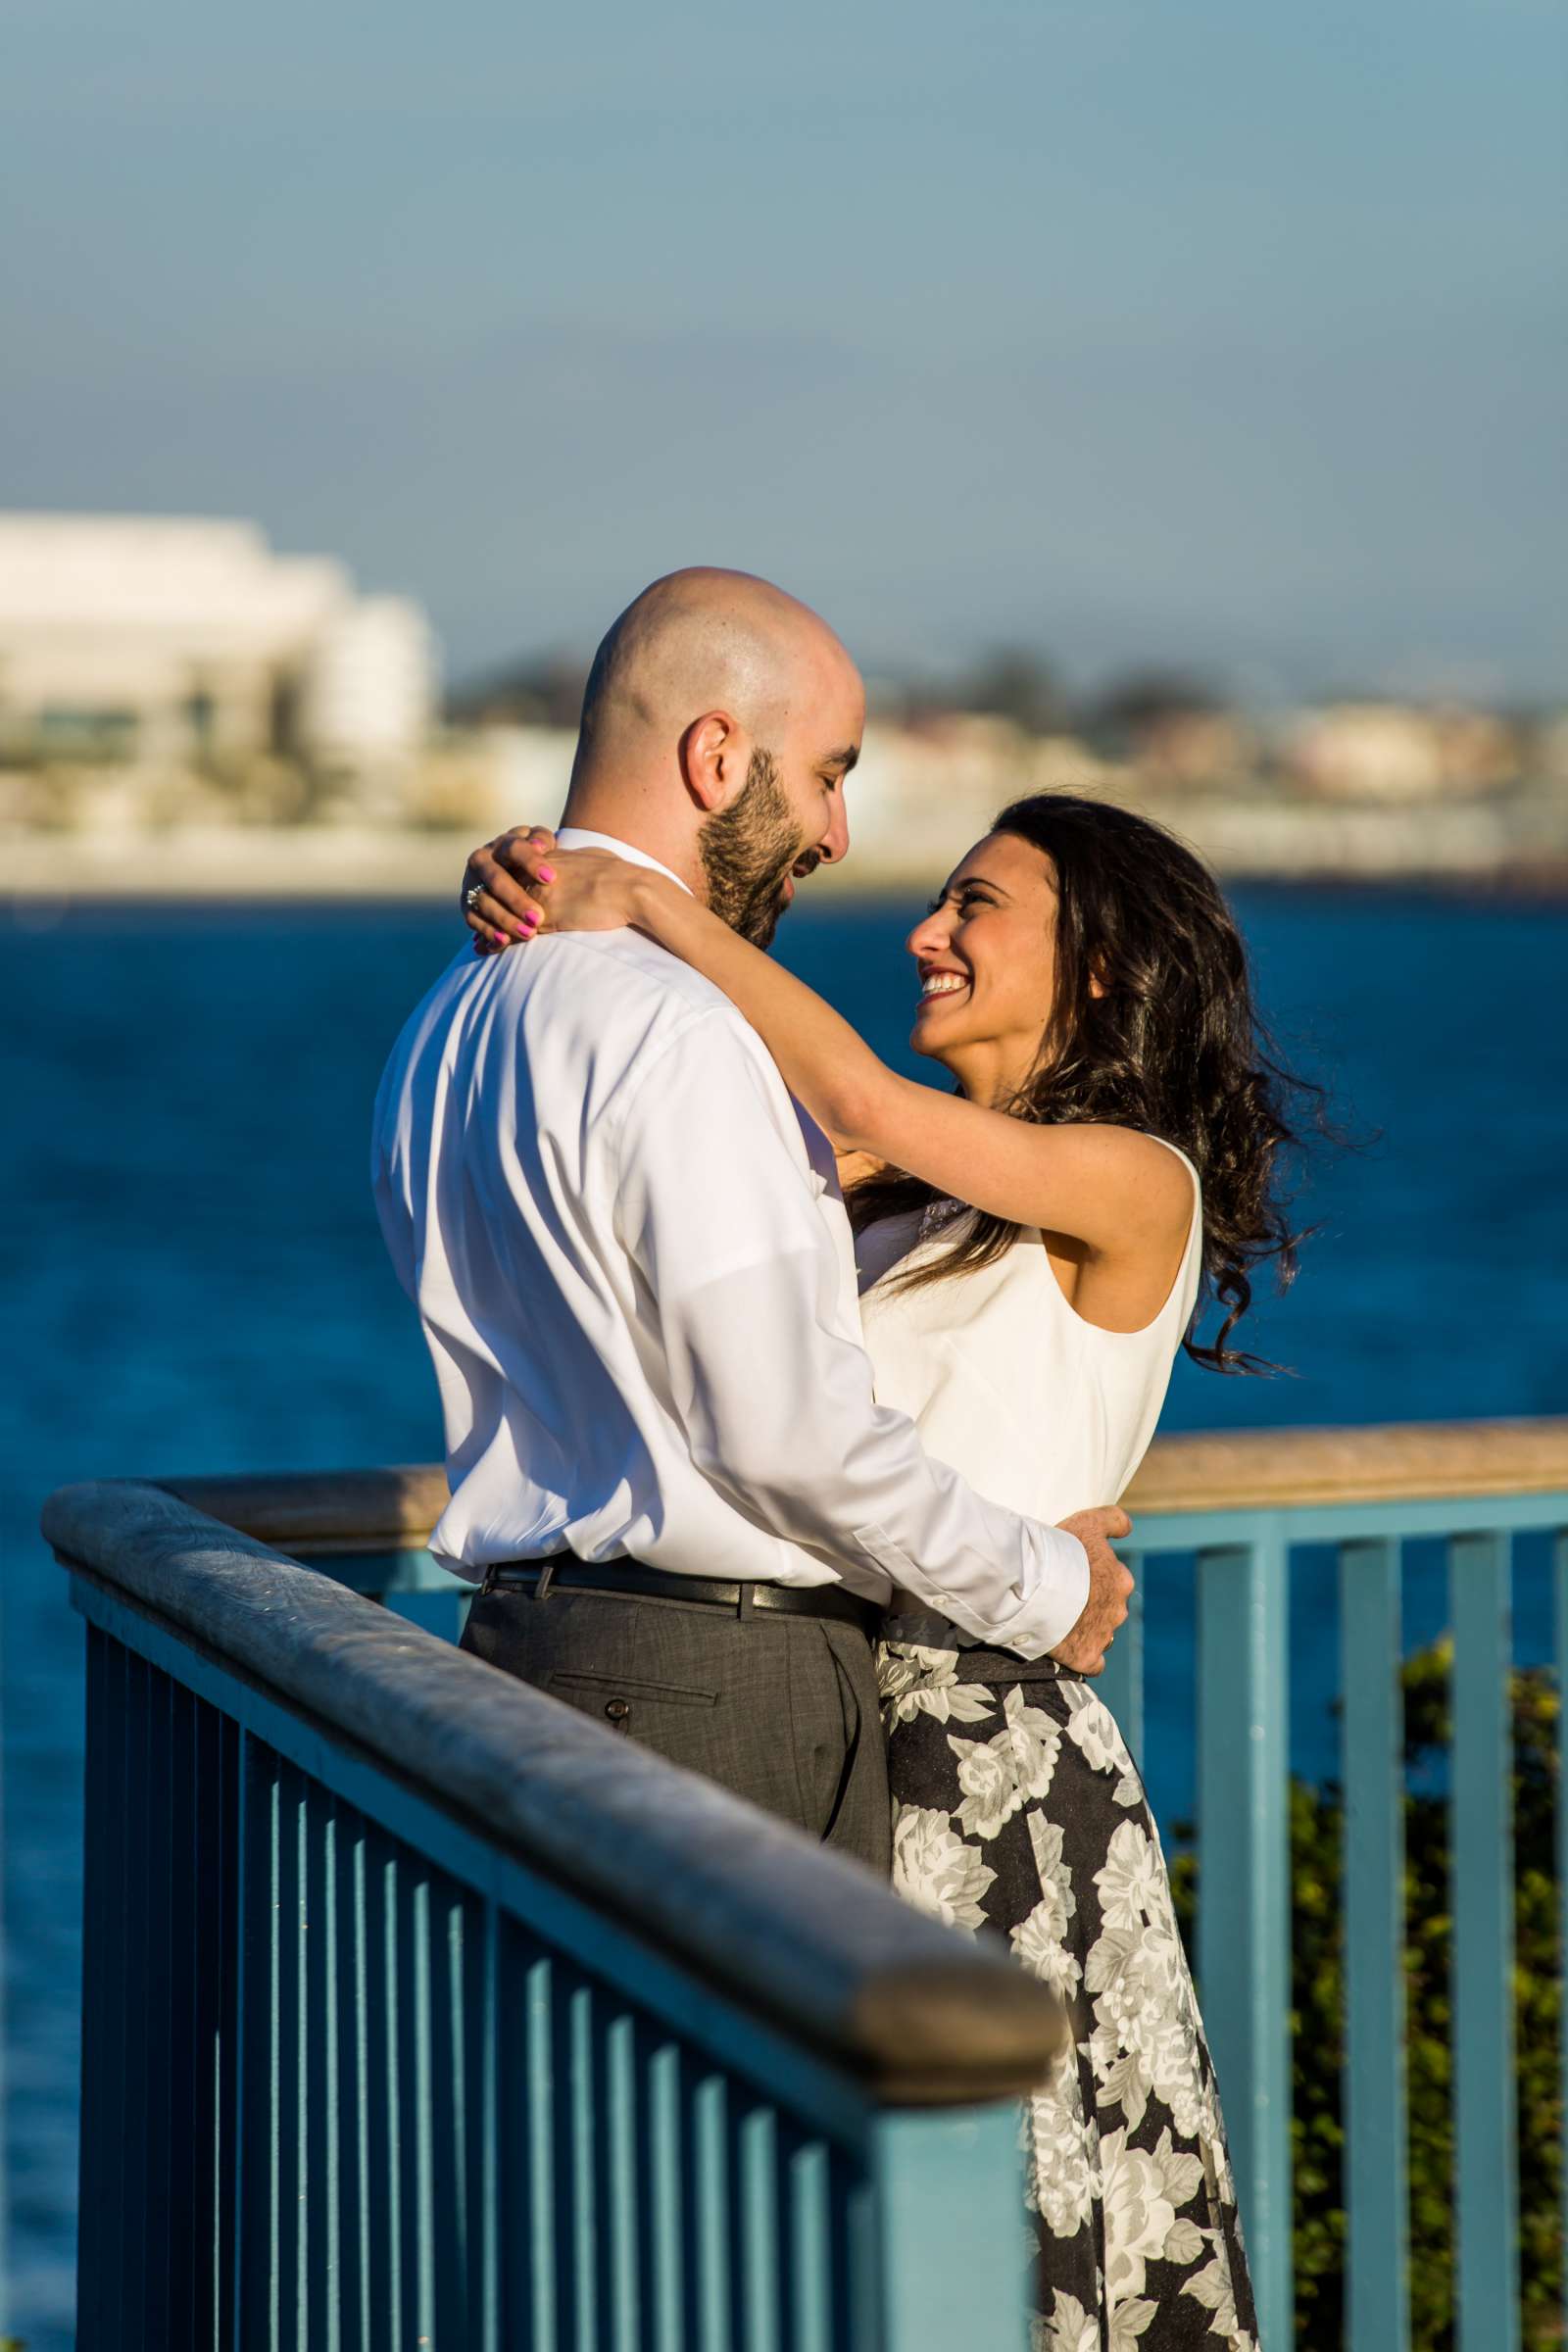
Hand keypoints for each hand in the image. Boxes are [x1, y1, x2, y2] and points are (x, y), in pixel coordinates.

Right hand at [462, 826, 557, 951]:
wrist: (514, 869)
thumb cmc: (535, 856)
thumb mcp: (540, 842)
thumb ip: (542, 840)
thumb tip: (539, 846)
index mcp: (503, 843)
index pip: (514, 849)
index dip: (531, 862)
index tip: (551, 879)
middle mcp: (482, 859)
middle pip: (496, 879)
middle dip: (517, 900)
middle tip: (538, 918)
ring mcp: (471, 882)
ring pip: (484, 901)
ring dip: (505, 919)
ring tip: (528, 933)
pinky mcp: (467, 903)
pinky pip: (473, 918)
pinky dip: (487, 931)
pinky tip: (504, 942)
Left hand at [462, 826, 649, 952]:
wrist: (631, 890)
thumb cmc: (621, 877)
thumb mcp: (594, 858)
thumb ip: (579, 859)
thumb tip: (589, 858)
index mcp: (547, 857)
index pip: (512, 870)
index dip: (501, 887)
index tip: (491, 898)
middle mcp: (536, 873)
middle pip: (499, 889)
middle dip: (486, 907)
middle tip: (476, 923)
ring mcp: (538, 894)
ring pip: (501, 911)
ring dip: (490, 928)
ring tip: (481, 943)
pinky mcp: (544, 915)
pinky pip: (513, 930)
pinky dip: (500, 941)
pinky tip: (490, 949)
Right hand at [1049, 1506, 1132, 1677]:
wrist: (1036, 1585)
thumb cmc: (1059, 1551)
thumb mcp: (1088, 1523)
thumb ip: (1113, 1521)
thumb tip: (1128, 1527)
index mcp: (1120, 1580)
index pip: (1115, 1583)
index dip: (1094, 1580)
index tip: (1075, 1578)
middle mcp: (1117, 1609)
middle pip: (1109, 1610)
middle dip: (1092, 1607)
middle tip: (1063, 1599)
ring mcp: (1103, 1634)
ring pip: (1101, 1635)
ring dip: (1086, 1630)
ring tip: (1059, 1623)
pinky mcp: (1086, 1657)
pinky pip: (1092, 1663)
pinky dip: (1083, 1658)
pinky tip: (1068, 1650)